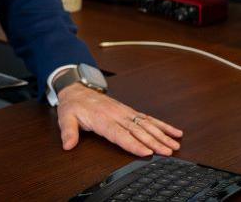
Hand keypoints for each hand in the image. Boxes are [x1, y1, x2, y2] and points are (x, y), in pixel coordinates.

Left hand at [56, 83, 182, 155]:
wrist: (77, 89)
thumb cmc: (73, 105)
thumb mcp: (65, 117)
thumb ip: (68, 131)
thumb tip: (68, 144)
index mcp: (102, 118)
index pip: (119, 134)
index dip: (133, 144)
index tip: (146, 152)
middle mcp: (117, 115)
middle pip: (138, 131)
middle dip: (154, 142)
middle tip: (168, 152)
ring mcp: (125, 112)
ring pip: (146, 125)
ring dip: (161, 135)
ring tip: (174, 145)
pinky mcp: (130, 111)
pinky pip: (148, 118)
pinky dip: (162, 125)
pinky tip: (174, 132)